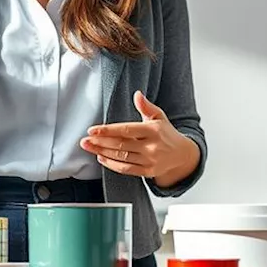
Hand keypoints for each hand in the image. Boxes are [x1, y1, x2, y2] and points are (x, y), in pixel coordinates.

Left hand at [80, 91, 199, 187]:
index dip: (108, 130)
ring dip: (102, 152)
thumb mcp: (159, 117)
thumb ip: (146, 106)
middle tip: (84, 140)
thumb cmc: (166, 133)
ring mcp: (150, 160)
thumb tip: (137, 94)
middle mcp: (152, 146)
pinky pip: (126, 169)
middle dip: (100, 143)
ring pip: (122, 157)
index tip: (92, 130)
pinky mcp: (148, 172)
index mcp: (153, 130)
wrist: (183, 155)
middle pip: (121, 144)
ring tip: (89, 147)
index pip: (126, 130)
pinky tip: (101, 157)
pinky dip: (112, 164)